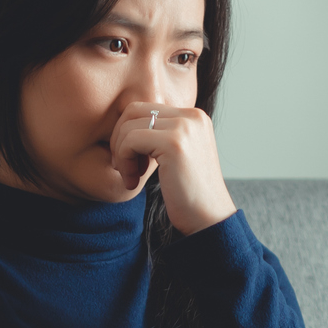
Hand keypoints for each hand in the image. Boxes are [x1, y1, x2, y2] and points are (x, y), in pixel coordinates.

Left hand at [109, 102, 236, 234]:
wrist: (208, 219)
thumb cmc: (189, 194)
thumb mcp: (177, 155)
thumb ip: (160, 135)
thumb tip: (123, 123)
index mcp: (194, 116)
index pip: (145, 108)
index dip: (128, 133)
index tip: (132, 161)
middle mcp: (192, 116)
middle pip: (133, 110)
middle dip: (119, 139)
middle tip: (124, 167)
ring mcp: (185, 127)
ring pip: (129, 126)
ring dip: (120, 153)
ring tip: (130, 176)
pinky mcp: (174, 143)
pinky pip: (130, 140)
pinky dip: (124, 161)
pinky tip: (133, 182)